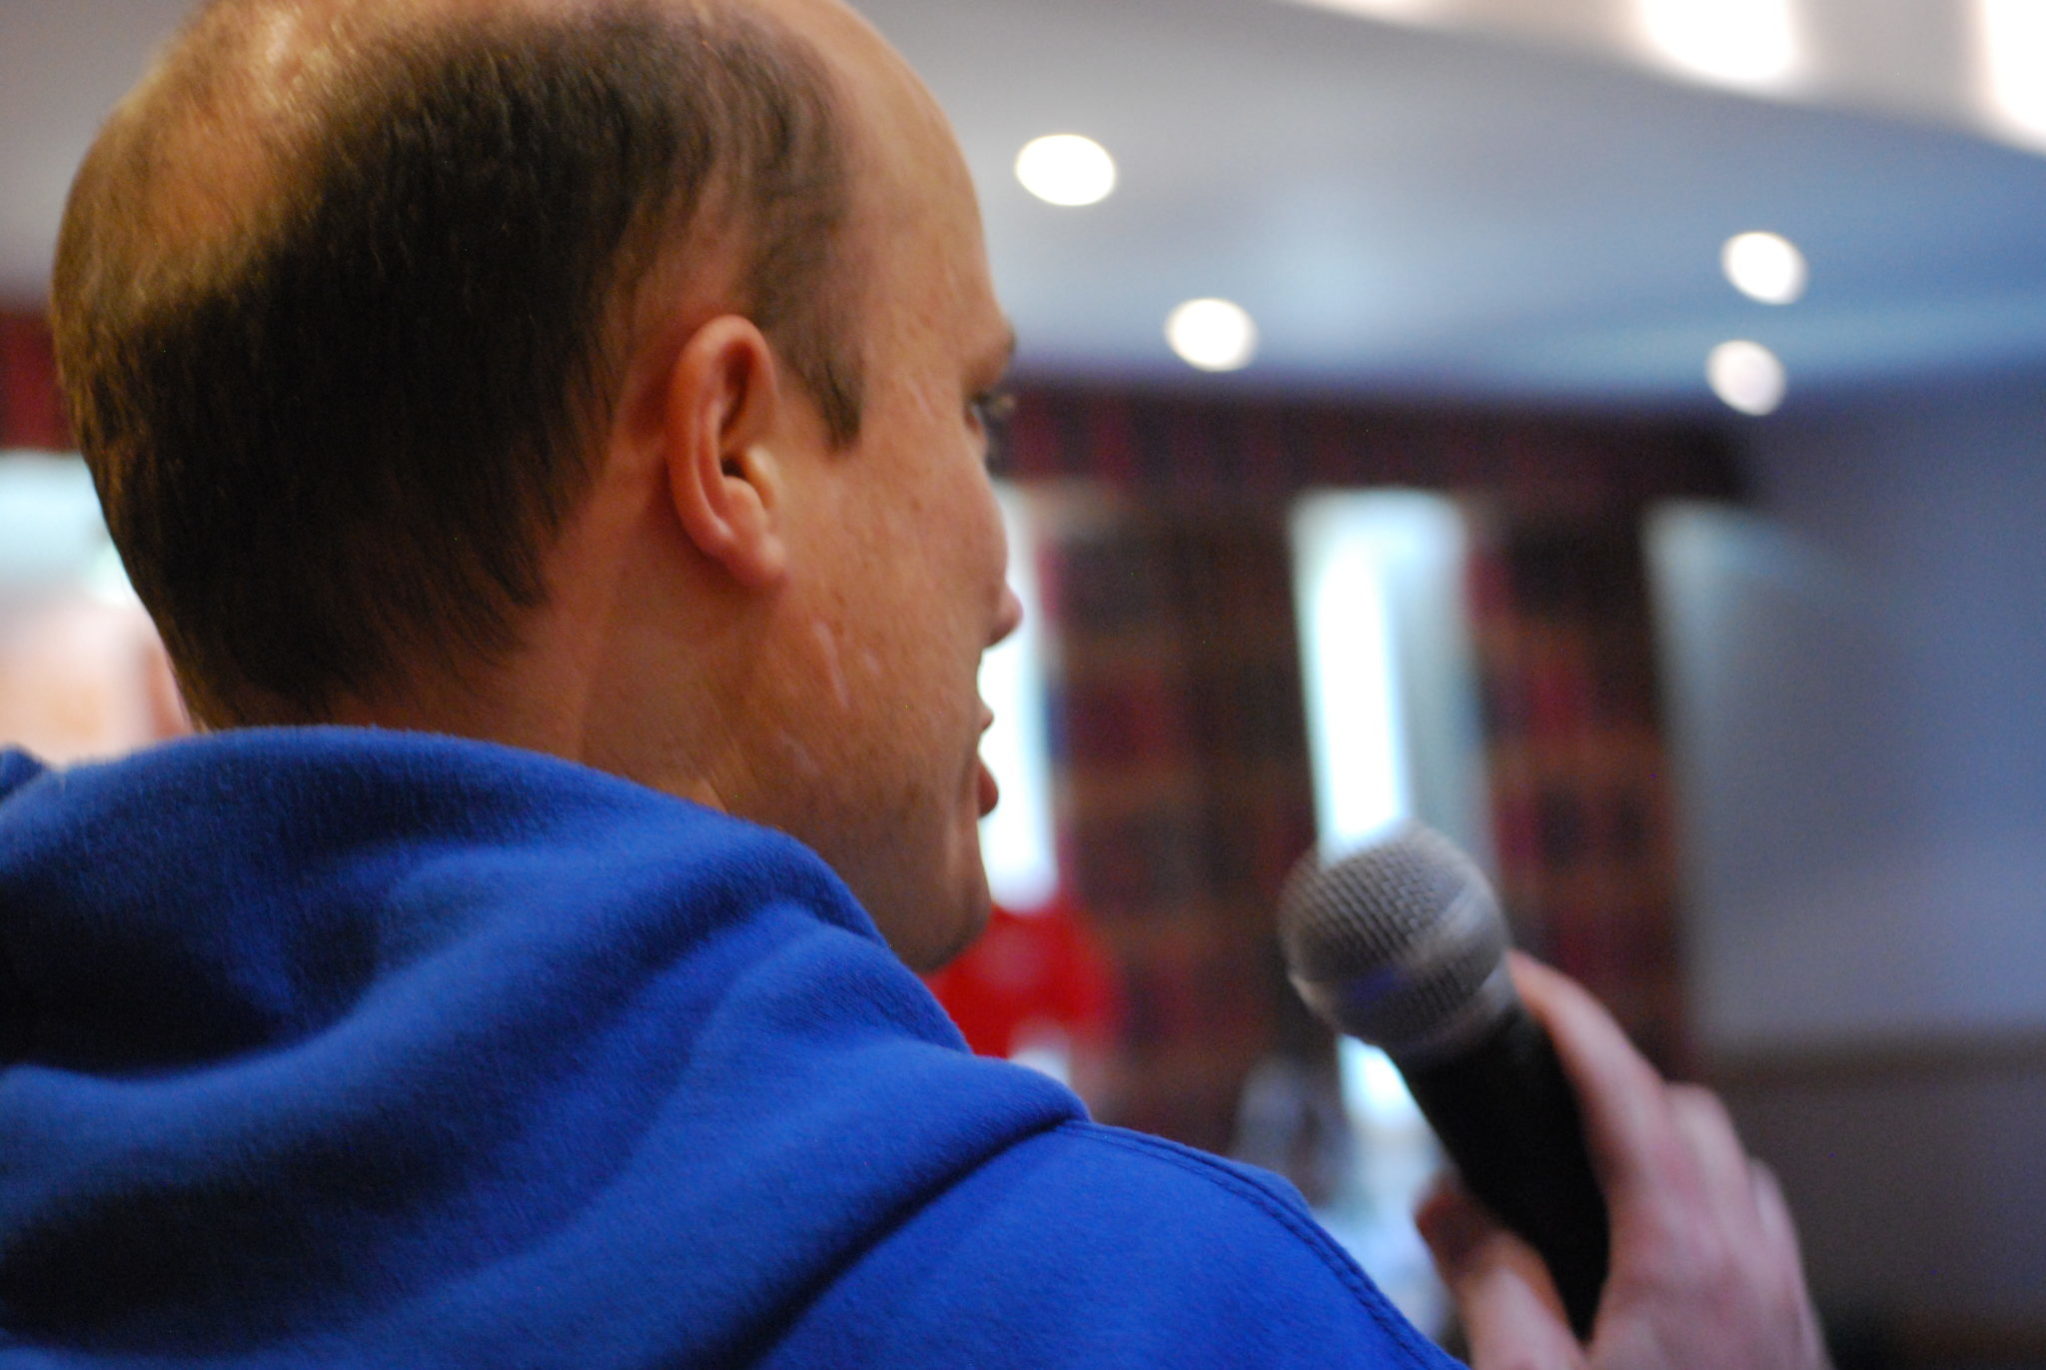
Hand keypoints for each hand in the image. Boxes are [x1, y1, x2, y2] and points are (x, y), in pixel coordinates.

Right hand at [1415, 954, 1829, 1369]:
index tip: (1520, 979)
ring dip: (1665, 1146)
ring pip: (1733, 1172)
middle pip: (1687, 1115)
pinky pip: (1760, 1235)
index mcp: (1682, 1256)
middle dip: (1611, 1079)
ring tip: (1584, 1172)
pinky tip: (1648, 1257)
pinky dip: (1703, 1206)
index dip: (1570, 1019)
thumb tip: (1445, 1200)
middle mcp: (1751, 1263)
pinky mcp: (1795, 1346)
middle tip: (1532, 1089)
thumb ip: (1488, 1282)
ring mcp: (1785, 1304)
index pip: (1625, 1093)